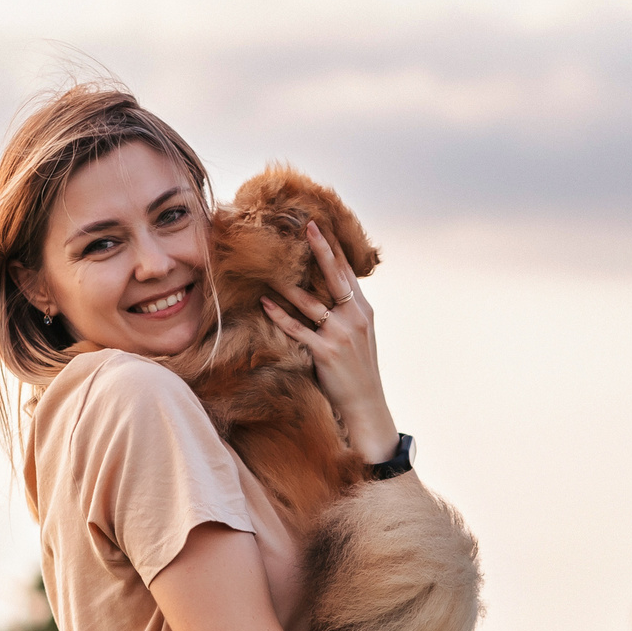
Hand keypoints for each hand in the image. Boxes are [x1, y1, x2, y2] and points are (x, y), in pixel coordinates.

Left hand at [260, 222, 400, 463]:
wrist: (367, 404)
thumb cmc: (359, 369)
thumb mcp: (361, 334)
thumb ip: (348, 311)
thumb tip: (332, 290)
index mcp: (363, 310)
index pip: (348, 272)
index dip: (334, 248)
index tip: (322, 226)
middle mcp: (355, 317)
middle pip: (335, 276)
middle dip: (320, 249)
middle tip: (307, 226)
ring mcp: (341, 334)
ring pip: (311, 301)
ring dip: (289, 282)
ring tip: (271, 265)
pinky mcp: (325, 352)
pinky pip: (297, 329)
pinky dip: (280, 314)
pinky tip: (265, 302)